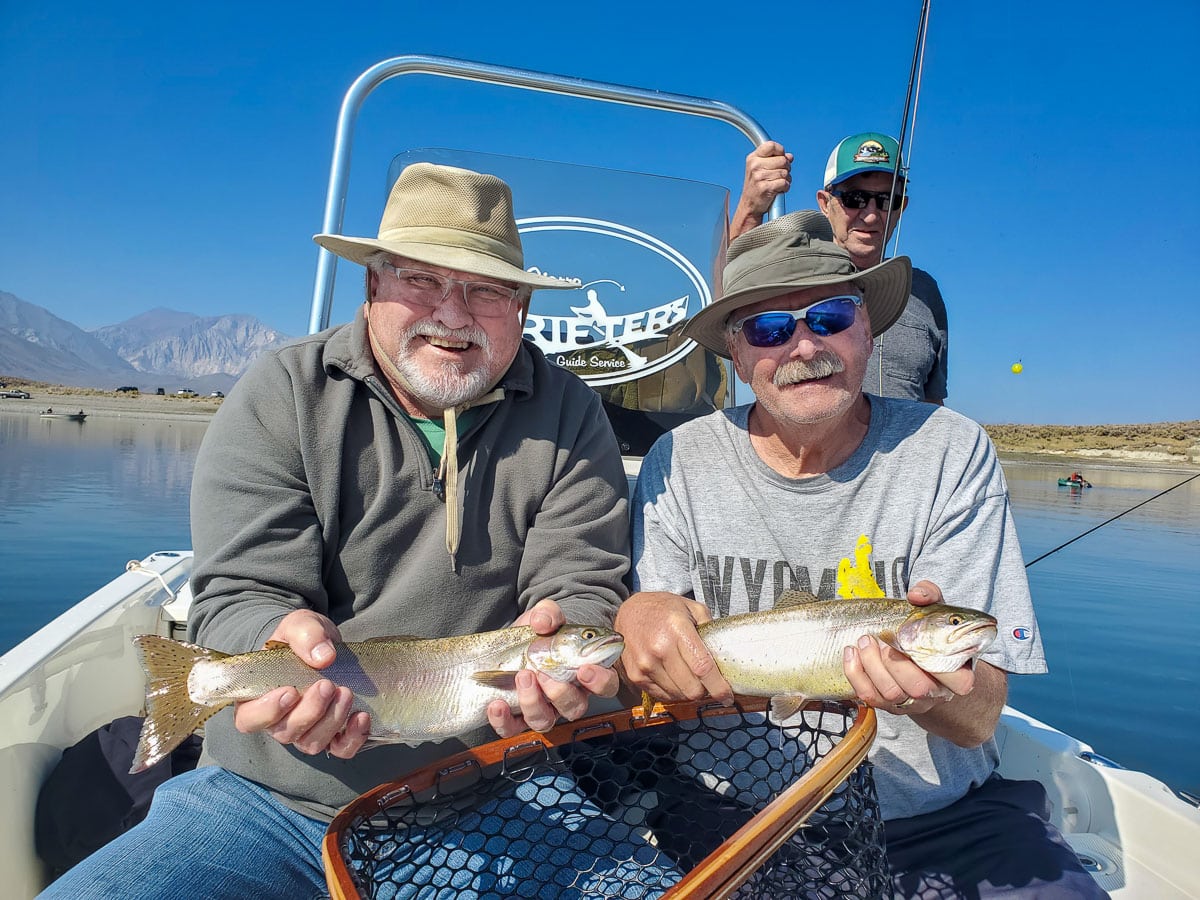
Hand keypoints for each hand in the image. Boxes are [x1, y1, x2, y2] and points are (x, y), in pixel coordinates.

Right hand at [232, 609, 370, 758]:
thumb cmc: (303, 639)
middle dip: (309, 711)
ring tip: (346, 692)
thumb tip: (323, 657)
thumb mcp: (301, 625)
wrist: (327, 646)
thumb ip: (306, 635)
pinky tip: (361, 716)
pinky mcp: (333, 735)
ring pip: (312, 743)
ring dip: (331, 721)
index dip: (266, 712)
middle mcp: (279, 721)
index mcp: (257, 697)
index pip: (249, 720)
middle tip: (327, 685)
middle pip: (286, 733)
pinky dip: (353, 738)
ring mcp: (306, 731)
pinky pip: (341, 749)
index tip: (290, 691)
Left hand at [487, 599, 619, 736]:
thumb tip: (542, 622)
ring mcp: (541, 710)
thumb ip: (549, 613)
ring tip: (522, 677)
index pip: (605, 685)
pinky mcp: (515, 719)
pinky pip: (512, 729)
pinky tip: (497, 704)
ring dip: (533, 702)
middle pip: (575, 708)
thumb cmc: (537, 634)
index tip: (584, 669)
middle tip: (544, 673)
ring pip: (545, 721)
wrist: (509, 644)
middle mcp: (566, 697)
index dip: (600, 681)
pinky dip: (503, 720)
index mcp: (583, 673)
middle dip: (560, 693)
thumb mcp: (545, 617)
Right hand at [613, 591, 732, 704]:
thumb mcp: (691, 608)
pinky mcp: (636, 676)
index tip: (728, 696)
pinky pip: (663, 696)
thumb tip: (725, 654)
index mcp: (677, 629)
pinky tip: (674, 677)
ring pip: (678, 696)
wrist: (629, 612)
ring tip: (688, 676)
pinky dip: (673, 691)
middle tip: (706, 681)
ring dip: (688, 691)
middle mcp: (659, 649)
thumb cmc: (662, 609)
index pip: (703, 667)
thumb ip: (710, 628)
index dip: (718, 687)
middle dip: (704, 690)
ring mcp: (645, 664)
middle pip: (692, 688)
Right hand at [730, 142, 792, 238]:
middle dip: (786, 168)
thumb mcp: (761, 169)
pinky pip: (784, 183)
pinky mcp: (765, 188)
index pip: (771, 145)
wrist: (750, 206)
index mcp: (753, 158)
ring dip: (786, 179)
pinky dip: (785, 187)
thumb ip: (775, 160)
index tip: (780, 158)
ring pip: (785, 172)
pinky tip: (779, 190)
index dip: (780, 151)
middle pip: (783, 160)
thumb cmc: (757, 186)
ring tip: (778, 183)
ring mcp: (759, 177)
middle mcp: (755, 166)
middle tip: (779, 175)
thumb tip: (790, 156)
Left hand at [841, 580, 973, 714]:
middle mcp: (935, 692)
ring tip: (865, 640)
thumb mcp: (935, 610)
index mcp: (956, 674)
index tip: (919, 644)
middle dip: (895, 661)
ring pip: (891, 693)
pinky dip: (856, 674)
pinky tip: (852, 653)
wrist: (917, 653)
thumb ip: (930, 595)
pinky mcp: (887, 704)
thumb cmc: (928, 633)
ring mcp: (910, 702)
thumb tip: (916, 595)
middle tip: (883, 637)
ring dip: (872, 664)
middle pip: (918, 688)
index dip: (941, 668)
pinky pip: (869, 696)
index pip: (960, 683)